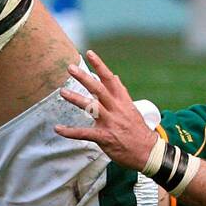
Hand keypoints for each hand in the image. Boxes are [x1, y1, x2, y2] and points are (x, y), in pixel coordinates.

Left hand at [55, 49, 158, 171]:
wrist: (147, 152)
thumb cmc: (138, 131)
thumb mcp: (132, 109)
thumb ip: (121, 93)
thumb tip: (115, 77)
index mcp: (123, 101)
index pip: (110, 79)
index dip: (100, 66)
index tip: (90, 53)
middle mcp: (116, 109)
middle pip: (99, 89)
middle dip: (84, 77)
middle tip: (70, 68)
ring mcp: (110, 123)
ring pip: (91, 107)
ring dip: (76, 98)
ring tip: (62, 92)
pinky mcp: (104, 137)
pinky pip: (84, 133)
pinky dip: (70, 132)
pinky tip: (58, 129)